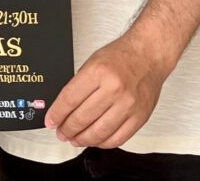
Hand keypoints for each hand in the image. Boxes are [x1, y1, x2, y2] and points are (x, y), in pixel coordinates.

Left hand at [45, 34, 172, 148]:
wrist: (149, 55)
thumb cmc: (121, 56)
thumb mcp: (93, 62)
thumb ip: (79, 85)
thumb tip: (63, 108)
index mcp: (98, 72)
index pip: (70, 99)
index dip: (57, 114)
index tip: (51, 121)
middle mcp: (114, 89)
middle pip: (82, 118)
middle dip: (67, 129)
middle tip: (61, 132)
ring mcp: (128, 105)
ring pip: (99, 132)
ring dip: (82, 139)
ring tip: (74, 139)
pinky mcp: (140, 117)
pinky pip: (118, 138)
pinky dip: (103, 143)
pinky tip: (95, 140)